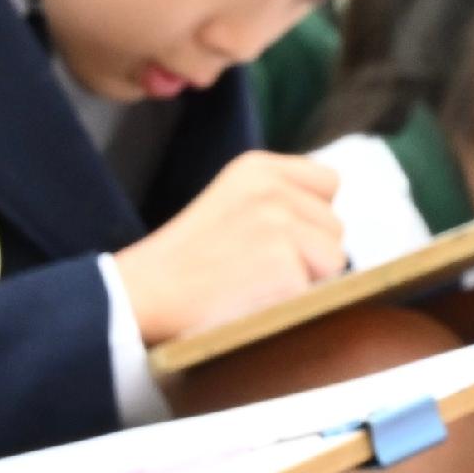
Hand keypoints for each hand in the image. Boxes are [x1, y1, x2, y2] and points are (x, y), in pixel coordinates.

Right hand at [110, 152, 346, 348]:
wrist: (139, 294)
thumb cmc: (182, 261)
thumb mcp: (227, 202)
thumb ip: (278, 199)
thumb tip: (330, 224)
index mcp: (258, 168)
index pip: (327, 182)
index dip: (311, 216)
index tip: (277, 237)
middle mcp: (273, 190)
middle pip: (334, 226)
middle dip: (308, 252)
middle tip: (253, 268)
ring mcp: (280, 227)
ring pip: (334, 260)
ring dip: (305, 280)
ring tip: (254, 285)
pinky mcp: (285, 268)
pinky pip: (317, 293)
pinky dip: (291, 304)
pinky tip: (253, 302)